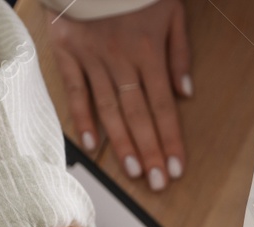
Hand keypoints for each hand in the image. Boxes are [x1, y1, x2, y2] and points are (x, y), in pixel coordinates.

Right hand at [48, 0, 191, 191]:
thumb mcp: (170, 8)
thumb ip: (179, 51)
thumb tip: (186, 93)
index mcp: (147, 49)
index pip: (163, 105)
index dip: (171, 139)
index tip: (176, 167)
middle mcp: (120, 58)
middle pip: (138, 113)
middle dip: (150, 150)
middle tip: (157, 182)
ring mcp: (91, 57)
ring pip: (108, 108)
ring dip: (121, 143)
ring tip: (133, 171)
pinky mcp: (67, 51)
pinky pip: (75, 90)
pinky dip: (82, 118)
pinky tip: (92, 145)